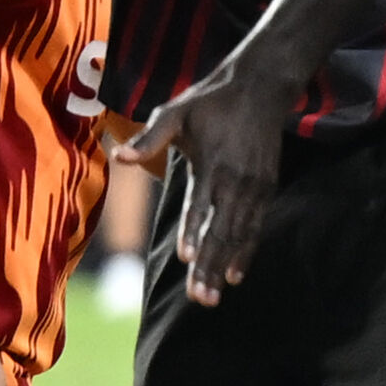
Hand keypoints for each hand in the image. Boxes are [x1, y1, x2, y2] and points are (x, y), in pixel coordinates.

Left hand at [114, 56, 296, 307]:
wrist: (261, 87)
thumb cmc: (210, 101)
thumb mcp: (175, 112)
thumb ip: (149, 138)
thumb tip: (119, 157)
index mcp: (212, 164)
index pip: (200, 205)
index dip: (192, 232)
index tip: (184, 259)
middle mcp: (236, 181)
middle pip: (222, 231)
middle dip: (210, 266)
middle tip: (200, 298)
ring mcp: (255, 187)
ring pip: (240, 235)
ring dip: (225, 267)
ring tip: (213, 296)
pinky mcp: (266, 189)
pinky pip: (256, 228)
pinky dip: (246, 252)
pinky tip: (236, 275)